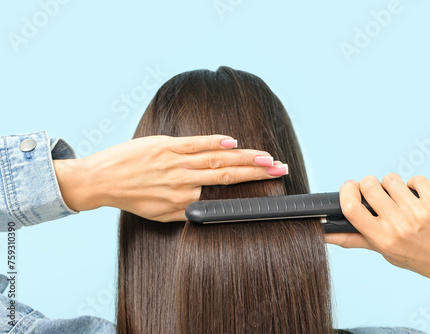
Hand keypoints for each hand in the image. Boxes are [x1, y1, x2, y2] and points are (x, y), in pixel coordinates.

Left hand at [53, 134, 287, 221]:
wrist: (102, 180)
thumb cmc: (132, 197)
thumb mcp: (161, 214)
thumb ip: (187, 210)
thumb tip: (211, 205)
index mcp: (184, 200)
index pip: (224, 192)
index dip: (250, 184)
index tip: (270, 179)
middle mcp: (183, 181)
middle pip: (227, 174)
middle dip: (257, 171)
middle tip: (280, 167)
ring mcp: (175, 162)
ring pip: (215, 158)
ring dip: (243, 157)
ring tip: (265, 156)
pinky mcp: (164, 145)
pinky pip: (193, 143)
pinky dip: (214, 141)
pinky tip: (233, 142)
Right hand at [325, 173, 429, 288]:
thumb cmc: (416, 256)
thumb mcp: (383, 251)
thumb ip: (353, 239)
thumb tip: (325, 234)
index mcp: (381, 238)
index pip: (351, 208)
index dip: (347, 191)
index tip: (350, 187)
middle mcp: (398, 225)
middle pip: (369, 186)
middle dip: (370, 184)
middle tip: (378, 193)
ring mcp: (418, 213)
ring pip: (391, 180)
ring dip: (393, 185)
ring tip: (401, 198)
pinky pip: (416, 179)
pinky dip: (415, 185)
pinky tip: (418, 197)